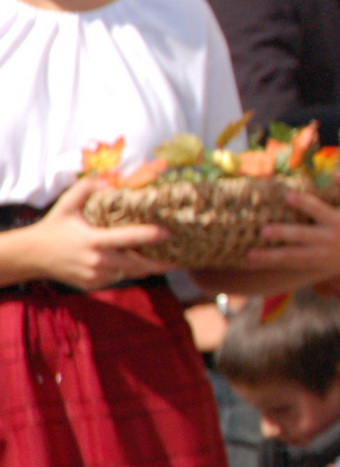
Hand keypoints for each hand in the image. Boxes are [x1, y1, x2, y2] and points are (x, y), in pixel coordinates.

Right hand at [10, 178, 172, 289]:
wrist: (33, 256)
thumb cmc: (54, 226)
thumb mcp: (67, 204)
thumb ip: (88, 188)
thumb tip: (110, 181)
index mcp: (95, 241)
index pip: (129, 238)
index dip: (151, 236)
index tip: (169, 232)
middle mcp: (98, 261)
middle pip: (138, 265)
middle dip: (159, 263)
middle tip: (179, 257)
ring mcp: (97, 276)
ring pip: (130, 274)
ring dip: (146, 268)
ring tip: (166, 261)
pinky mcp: (94, 285)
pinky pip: (117, 279)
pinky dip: (127, 271)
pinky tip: (138, 263)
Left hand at [244, 186, 339, 281]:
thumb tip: (335, 172)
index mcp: (336, 221)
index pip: (318, 210)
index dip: (303, 203)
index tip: (287, 195)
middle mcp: (327, 239)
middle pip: (302, 236)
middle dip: (283, 234)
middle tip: (263, 231)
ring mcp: (318, 255)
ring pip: (292, 256)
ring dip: (270, 256)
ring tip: (250, 255)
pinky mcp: (311, 265)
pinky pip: (289, 265)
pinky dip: (270, 265)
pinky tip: (251, 263)